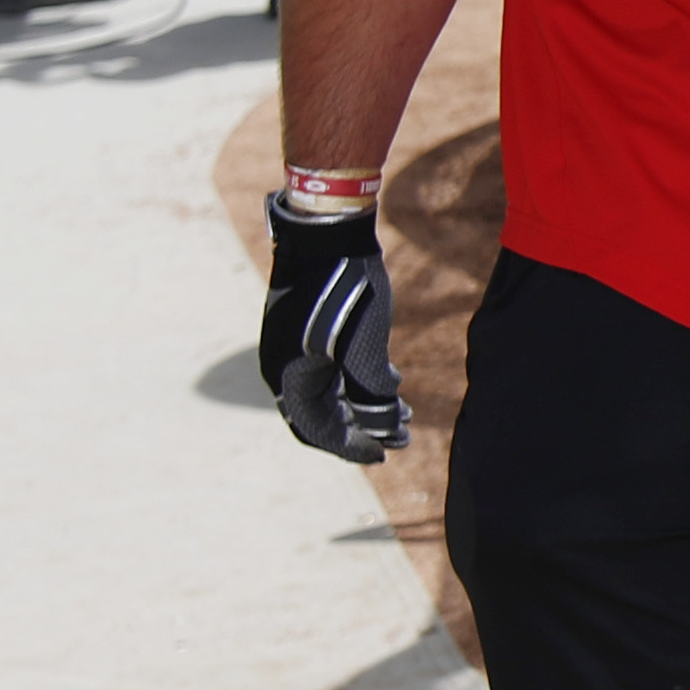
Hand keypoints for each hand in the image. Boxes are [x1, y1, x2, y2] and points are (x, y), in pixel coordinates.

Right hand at [261, 201, 405, 460]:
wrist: (326, 233)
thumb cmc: (346, 288)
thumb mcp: (365, 344)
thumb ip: (370, 388)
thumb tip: (384, 419)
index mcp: (290, 378)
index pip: (319, 431)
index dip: (352, 448)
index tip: (384, 456)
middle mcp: (285, 370)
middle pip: (323, 418)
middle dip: (363, 430)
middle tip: (401, 436)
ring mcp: (292, 351)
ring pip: (329, 396)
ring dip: (366, 407)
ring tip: (404, 411)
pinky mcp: (306, 335)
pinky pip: (329, 373)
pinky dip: (358, 384)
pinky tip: (391, 381)